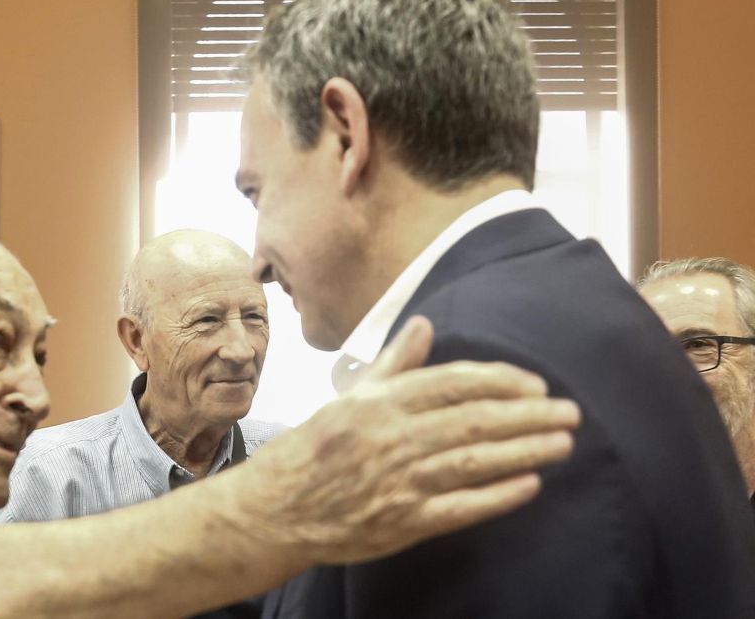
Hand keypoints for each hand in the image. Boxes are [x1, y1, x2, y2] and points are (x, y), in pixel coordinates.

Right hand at [238, 315, 579, 564]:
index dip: (502, 381)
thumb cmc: (313, 449)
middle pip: (475, 421)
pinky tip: (530, 485)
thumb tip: (424, 324)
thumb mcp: (349, 398)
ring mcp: (399, 482)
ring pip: (475, 461)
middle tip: (569, 412)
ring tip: (562, 444)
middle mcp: (393, 438)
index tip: (535, 385)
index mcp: (380, 403)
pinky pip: (461, 507)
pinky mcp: (404, 522)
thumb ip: (393, 363)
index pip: (454, 383)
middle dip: (529, 415)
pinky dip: (498, 496)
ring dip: (525, 451)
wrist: (276, 510)